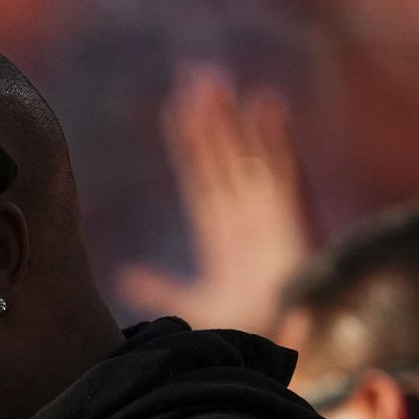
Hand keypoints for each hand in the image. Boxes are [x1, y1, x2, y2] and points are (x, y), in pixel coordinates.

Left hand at [114, 65, 315, 334]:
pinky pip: (285, 168)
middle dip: (210, 118)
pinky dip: (278, 137)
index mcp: (223, 233)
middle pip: (224, 156)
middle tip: (194, 75)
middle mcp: (247, 216)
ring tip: (215, 82)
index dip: (191, 142)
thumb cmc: (244, 329)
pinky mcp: (294, 217)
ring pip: (249, 153)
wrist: (274, 344)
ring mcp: (271, 212)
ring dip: (234, 119)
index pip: (203, 176)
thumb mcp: (193, 305)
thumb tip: (125, 276)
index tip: (176, 108)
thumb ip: (161, 287)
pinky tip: (266, 103)